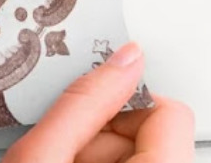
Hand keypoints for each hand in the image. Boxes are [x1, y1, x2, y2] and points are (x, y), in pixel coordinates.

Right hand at [3, 43, 194, 162]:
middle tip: (61, 152)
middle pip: (151, 133)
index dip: (120, 104)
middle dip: (101, 134)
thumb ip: (82, 104)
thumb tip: (123, 57)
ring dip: (95, 154)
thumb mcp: (39, 158)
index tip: (86, 109)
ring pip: (139, 153)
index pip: (170, 111)